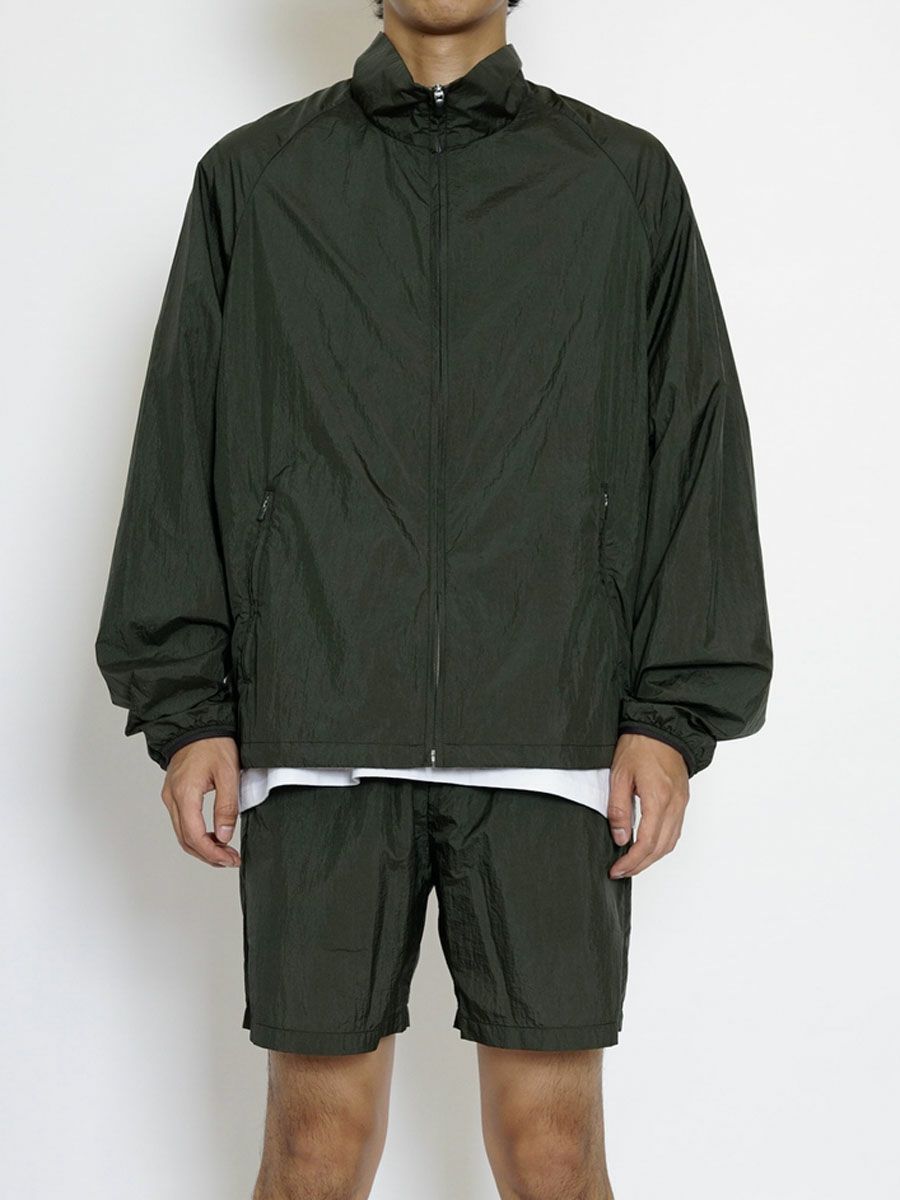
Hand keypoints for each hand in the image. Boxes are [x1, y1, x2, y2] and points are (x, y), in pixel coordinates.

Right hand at [160, 737, 240, 866]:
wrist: (198, 724)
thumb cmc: (213, 743)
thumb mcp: (228, 774)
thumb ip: (226, 806)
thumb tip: (224, 836)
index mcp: (184, 794)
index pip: (194, 836)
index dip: (212, 853)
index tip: (229, 859)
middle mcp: (172, 798)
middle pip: (185, 839)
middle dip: (208, 855)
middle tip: (230, 860)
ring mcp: (170, 796)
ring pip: (182, 833)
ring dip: (202, 847)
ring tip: (224, 852)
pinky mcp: (174, 794)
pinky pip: (181, 822)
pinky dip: (196, 835)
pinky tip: (213, 837)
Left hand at [607, 733, 688, 877]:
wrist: (663, 728)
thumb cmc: (640, 746)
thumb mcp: (619, 774)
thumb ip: (618, 808)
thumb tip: (619, 837)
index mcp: (658, 797)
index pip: (646, 842)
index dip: (631, 860)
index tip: (617, 869)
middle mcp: (674, 804)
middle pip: (660, 848)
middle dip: (640, 865)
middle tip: (621, 871)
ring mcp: (681, 803)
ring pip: (670, 842)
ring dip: (652, 858)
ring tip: (632, 863)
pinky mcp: (682, 800)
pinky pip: (675, 831)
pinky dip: (661, 844)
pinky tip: (648, 847)